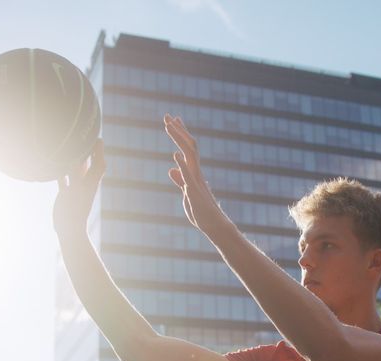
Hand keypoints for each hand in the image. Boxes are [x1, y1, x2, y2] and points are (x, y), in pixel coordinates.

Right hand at [53, 139, 104, 234]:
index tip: (96, 135)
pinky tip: (54, 165)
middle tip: (82, 136)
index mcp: (91, 180)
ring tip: (68, 146)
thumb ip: (77, 172)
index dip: (98, 149)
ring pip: (75, 170)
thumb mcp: (76, 188)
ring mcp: (76, 188)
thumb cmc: (75, 210)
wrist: (70, 230)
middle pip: (88, 163)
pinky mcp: (67, 194)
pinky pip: (64, 179)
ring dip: (73, 160)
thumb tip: (79, 155)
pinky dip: (60, 171)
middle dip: (86, 151)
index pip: (98, 160)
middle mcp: (85, 183)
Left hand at [164, 115, 225, 234]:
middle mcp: (196, 171)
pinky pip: (189, 175)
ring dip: (179, 139)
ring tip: (169, 126)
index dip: (180, 133)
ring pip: (189, 154)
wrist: (214, 225)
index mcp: (193, 171)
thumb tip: (171, 170)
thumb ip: (180, 180)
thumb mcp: (186, 193)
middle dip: (177, 130)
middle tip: (167, 115)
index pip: (186, 147)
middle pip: (188, 145)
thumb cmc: (201, 211)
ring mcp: (196, 180)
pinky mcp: (195, 191)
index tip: (173, 119)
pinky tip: (175, 154)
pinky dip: (182, 164)